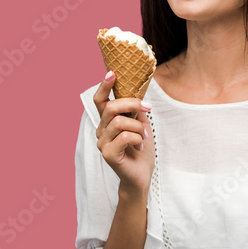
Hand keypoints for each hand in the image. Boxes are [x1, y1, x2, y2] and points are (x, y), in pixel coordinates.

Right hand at [93, 71, 153, 201]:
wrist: (142, 175)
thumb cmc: (141, 150)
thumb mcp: (141, 125)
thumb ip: (136, 111)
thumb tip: (138, 97)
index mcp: (107, 121)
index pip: (100, 100)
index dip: (104, 86)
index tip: (112, 73)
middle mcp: (101, 130)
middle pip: (110, 107)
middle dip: (131, 104)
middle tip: (148, 108)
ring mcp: (103, 142)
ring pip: (119, 122)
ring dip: (137, 127)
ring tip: (145, 136)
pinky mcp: (108, 154)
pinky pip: (124, 136)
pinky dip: (137, 138)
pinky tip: (140, 146)